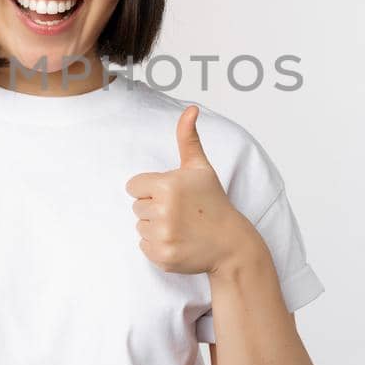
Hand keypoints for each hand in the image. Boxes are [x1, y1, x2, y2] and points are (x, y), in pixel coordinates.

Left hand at [125, 105, 260, 274]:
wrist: (230, 244)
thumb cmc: (213, 202)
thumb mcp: (201, 168)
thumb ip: (188, 137)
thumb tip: (191, 108)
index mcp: (167, 186)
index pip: (134, 186)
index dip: (151, 189)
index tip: (172, 194)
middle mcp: (163, 211)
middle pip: (136, 206)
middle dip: (154, 208)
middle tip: (180, 212)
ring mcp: (163, 236)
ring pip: (139, 226)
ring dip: (155, 226)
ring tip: (180, 226)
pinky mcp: (162, 257)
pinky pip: (144, 246)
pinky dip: (157, 245)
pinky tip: (178, 241)